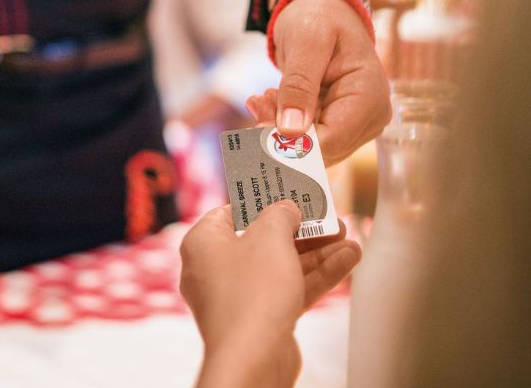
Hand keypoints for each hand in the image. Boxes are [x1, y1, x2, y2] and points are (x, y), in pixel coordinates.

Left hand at [180, 202, 360, 387]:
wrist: (254, 360)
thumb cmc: (254, 289)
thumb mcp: (271, 235)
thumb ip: (281, 214)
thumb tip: (286, 209)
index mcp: (203, 242)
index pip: (232, 211)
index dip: (262, 200)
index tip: (288, 193)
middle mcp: (215, 269)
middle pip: (263, 239)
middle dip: (301, 229)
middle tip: (329, 217)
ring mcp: (238, 297)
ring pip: (281, 265)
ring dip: (317, 252)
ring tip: (349, 237)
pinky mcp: (260, 320)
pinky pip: (289, 289)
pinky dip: (316, 276)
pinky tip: (349, 260)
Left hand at [247, 0, 390, 163]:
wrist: (322, 10)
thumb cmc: (318, 17)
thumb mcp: (306, 42)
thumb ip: (299, 85)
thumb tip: (290, 131)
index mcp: (370, 95)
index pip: (331, 139)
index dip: (292, 142)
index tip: (257, 127)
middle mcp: (370, 117)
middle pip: (321, 149)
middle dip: (282, 133)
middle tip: (257, 103)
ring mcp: (356, 124)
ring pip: (310, 148)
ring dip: (278, 127)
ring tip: (261, 98)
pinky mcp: (339, 124)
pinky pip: (307, 138)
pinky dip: (282, 123)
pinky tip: (269, 101)